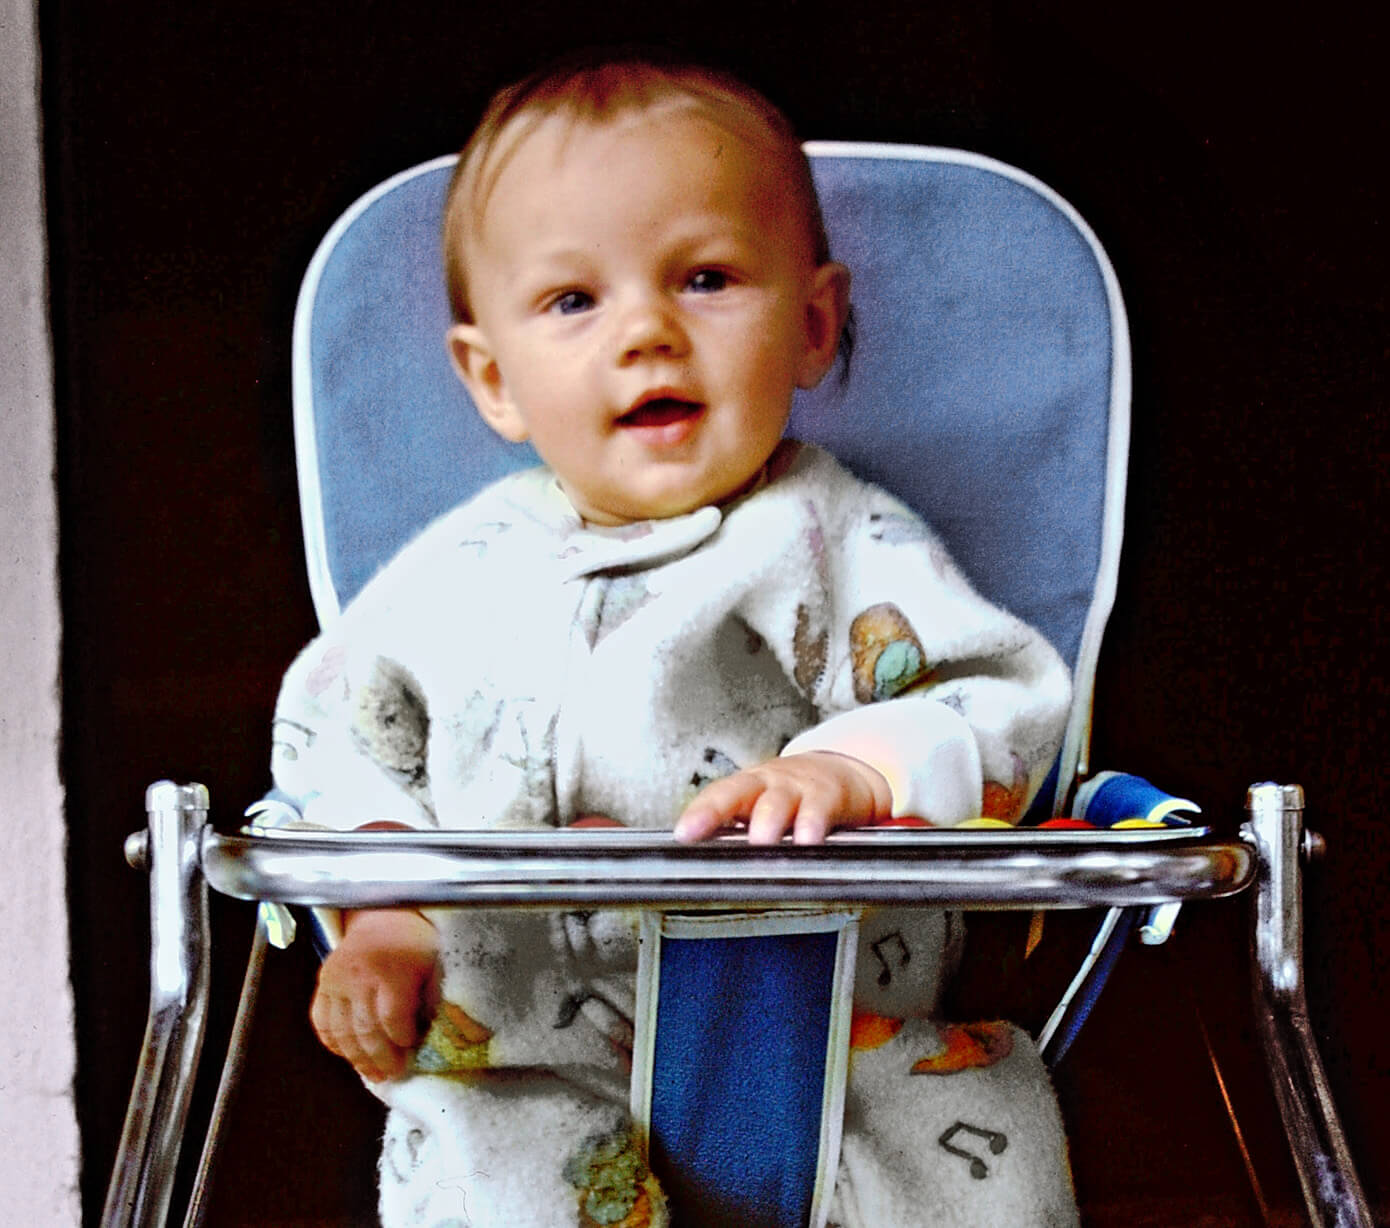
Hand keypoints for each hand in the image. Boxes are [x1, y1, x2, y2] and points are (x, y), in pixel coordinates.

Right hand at [310, 908, 439, 1082]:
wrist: (382, 915)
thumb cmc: (415, 941)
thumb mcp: (437, 962)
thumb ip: (441, 998)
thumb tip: (465, 1034)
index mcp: (392, 969)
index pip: (392, 1018)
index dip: (402, 1040)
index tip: (413, 1051)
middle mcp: (360, 975)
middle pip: (366, 1030)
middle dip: (381, 1058)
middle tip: (394, 1074)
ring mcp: (337, 980)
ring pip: (341, 1032)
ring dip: (358, 1059)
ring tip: (374, 1074)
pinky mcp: (323, 983)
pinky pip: (322, 1022)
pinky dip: (335, 1043)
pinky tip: (350, 1054)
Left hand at [674, 751, 891, 844]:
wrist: (846, 772)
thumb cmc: (794, 798)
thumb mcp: (763, 806)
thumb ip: (739, 833)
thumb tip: (705, 869)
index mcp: (746, 787)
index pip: (715, 797)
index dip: (698, 814)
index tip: (681, 834)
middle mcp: (767, 783)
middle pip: (736, 792)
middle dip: (715, 810)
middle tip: (697, 833)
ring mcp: (797, 788)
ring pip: (776, 802)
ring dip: (766, 820)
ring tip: (758, 840)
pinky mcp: (829, 796)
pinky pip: (818, 810)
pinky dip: (812, 825)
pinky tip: (808, 841)